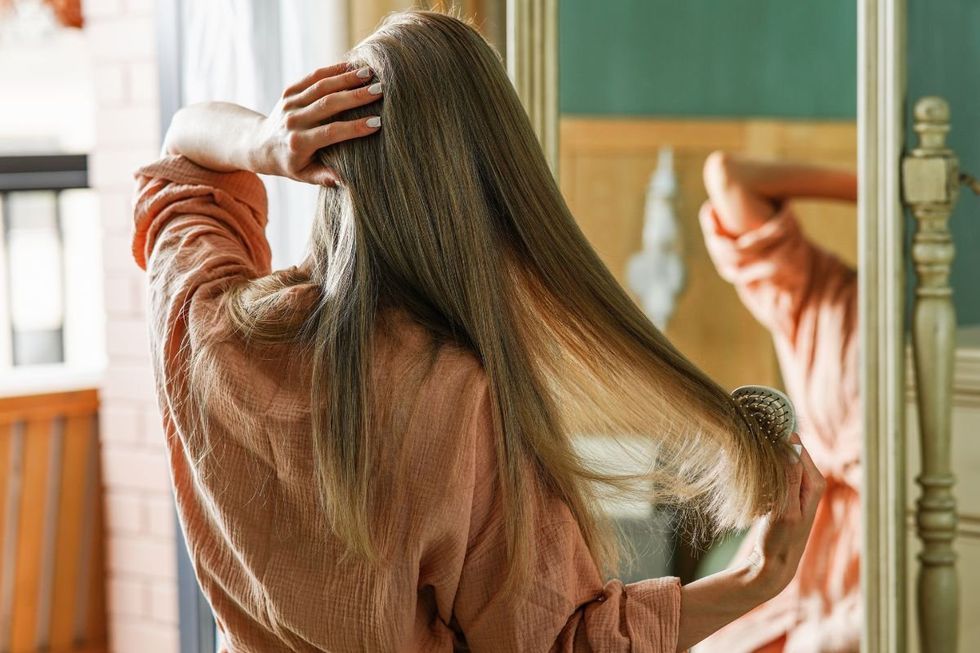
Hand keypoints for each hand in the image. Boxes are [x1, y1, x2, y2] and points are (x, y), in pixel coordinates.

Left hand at [250, 62, 383, 185]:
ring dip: (347, 79)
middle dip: (356, 97)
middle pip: (328, 104)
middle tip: (379, 91)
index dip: (354, 127)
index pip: (331, 132)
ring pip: (321, 87)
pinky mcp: (290, 90)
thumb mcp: (305, 175)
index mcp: (299, 143)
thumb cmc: (290, 164)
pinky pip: (313, 77)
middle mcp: (293, 121)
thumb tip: (346, 180)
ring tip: (370, 74)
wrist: (262, 144)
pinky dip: (333, 70)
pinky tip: (353, 66)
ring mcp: (290, 103)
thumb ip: (324, 177)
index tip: (377, 123)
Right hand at [743, 433, 825, 600]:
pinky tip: (752, 471)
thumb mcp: (785, 510)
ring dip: (766, 457)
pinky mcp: (787, 489)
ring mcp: (799, 484)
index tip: (758, 439)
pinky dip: (764, 467)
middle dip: (771, 447)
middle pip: (789, 450)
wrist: (774, 562)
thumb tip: (792, 446)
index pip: (796, 447)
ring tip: (750, 462)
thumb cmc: (780, 539)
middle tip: (750, 450)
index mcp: (815, 482)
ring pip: (781, 458)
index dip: (777, 440)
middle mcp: (810, 480)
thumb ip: (790, 478)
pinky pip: (776, 468)